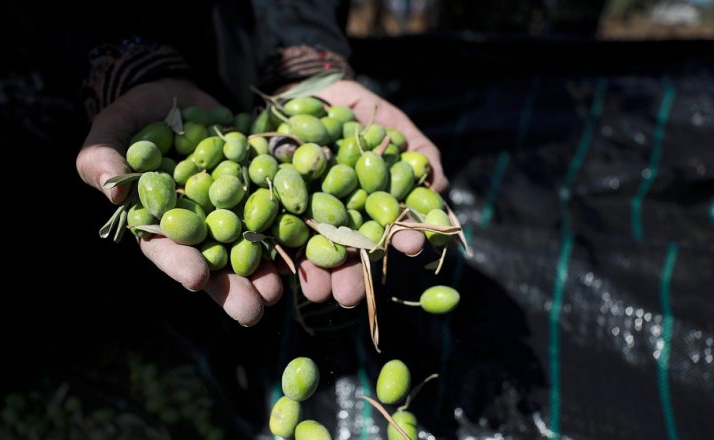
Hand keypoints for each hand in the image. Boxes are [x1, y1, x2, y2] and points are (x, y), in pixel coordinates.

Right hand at [76, 78, 281, 326]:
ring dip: (265, 272)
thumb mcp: (113, 129)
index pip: (165, 248)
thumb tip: (111, 191)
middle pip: (213, 262)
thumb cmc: (135, 115)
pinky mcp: (259, 192)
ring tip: (280, 294)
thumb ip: (102, 156)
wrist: (178, 93)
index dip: (180, 264)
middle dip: (231, 288)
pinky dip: (293, 233)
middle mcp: (196, 224)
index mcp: (157, 220)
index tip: (196, 278)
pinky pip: (279, 214)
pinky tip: (310, 252)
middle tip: (251, 311)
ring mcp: (230, 211)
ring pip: (249, 248)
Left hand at [294, 79, 447, 307]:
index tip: (412, 245)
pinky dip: (278, 256)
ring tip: (316, 294)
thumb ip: (416, 151)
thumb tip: (439, 187)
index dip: (402, 237)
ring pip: (313, 251)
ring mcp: (308, 216)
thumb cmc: (352, 107)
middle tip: (352, 294)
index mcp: (373, 204)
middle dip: (352, 275)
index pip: (391, 227)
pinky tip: (280, 274)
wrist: (300, 89)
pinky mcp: (275, 211)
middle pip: (351, 251)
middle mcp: (343, 217)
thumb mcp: (387, 121)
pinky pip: (275, 234)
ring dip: (315, 276)